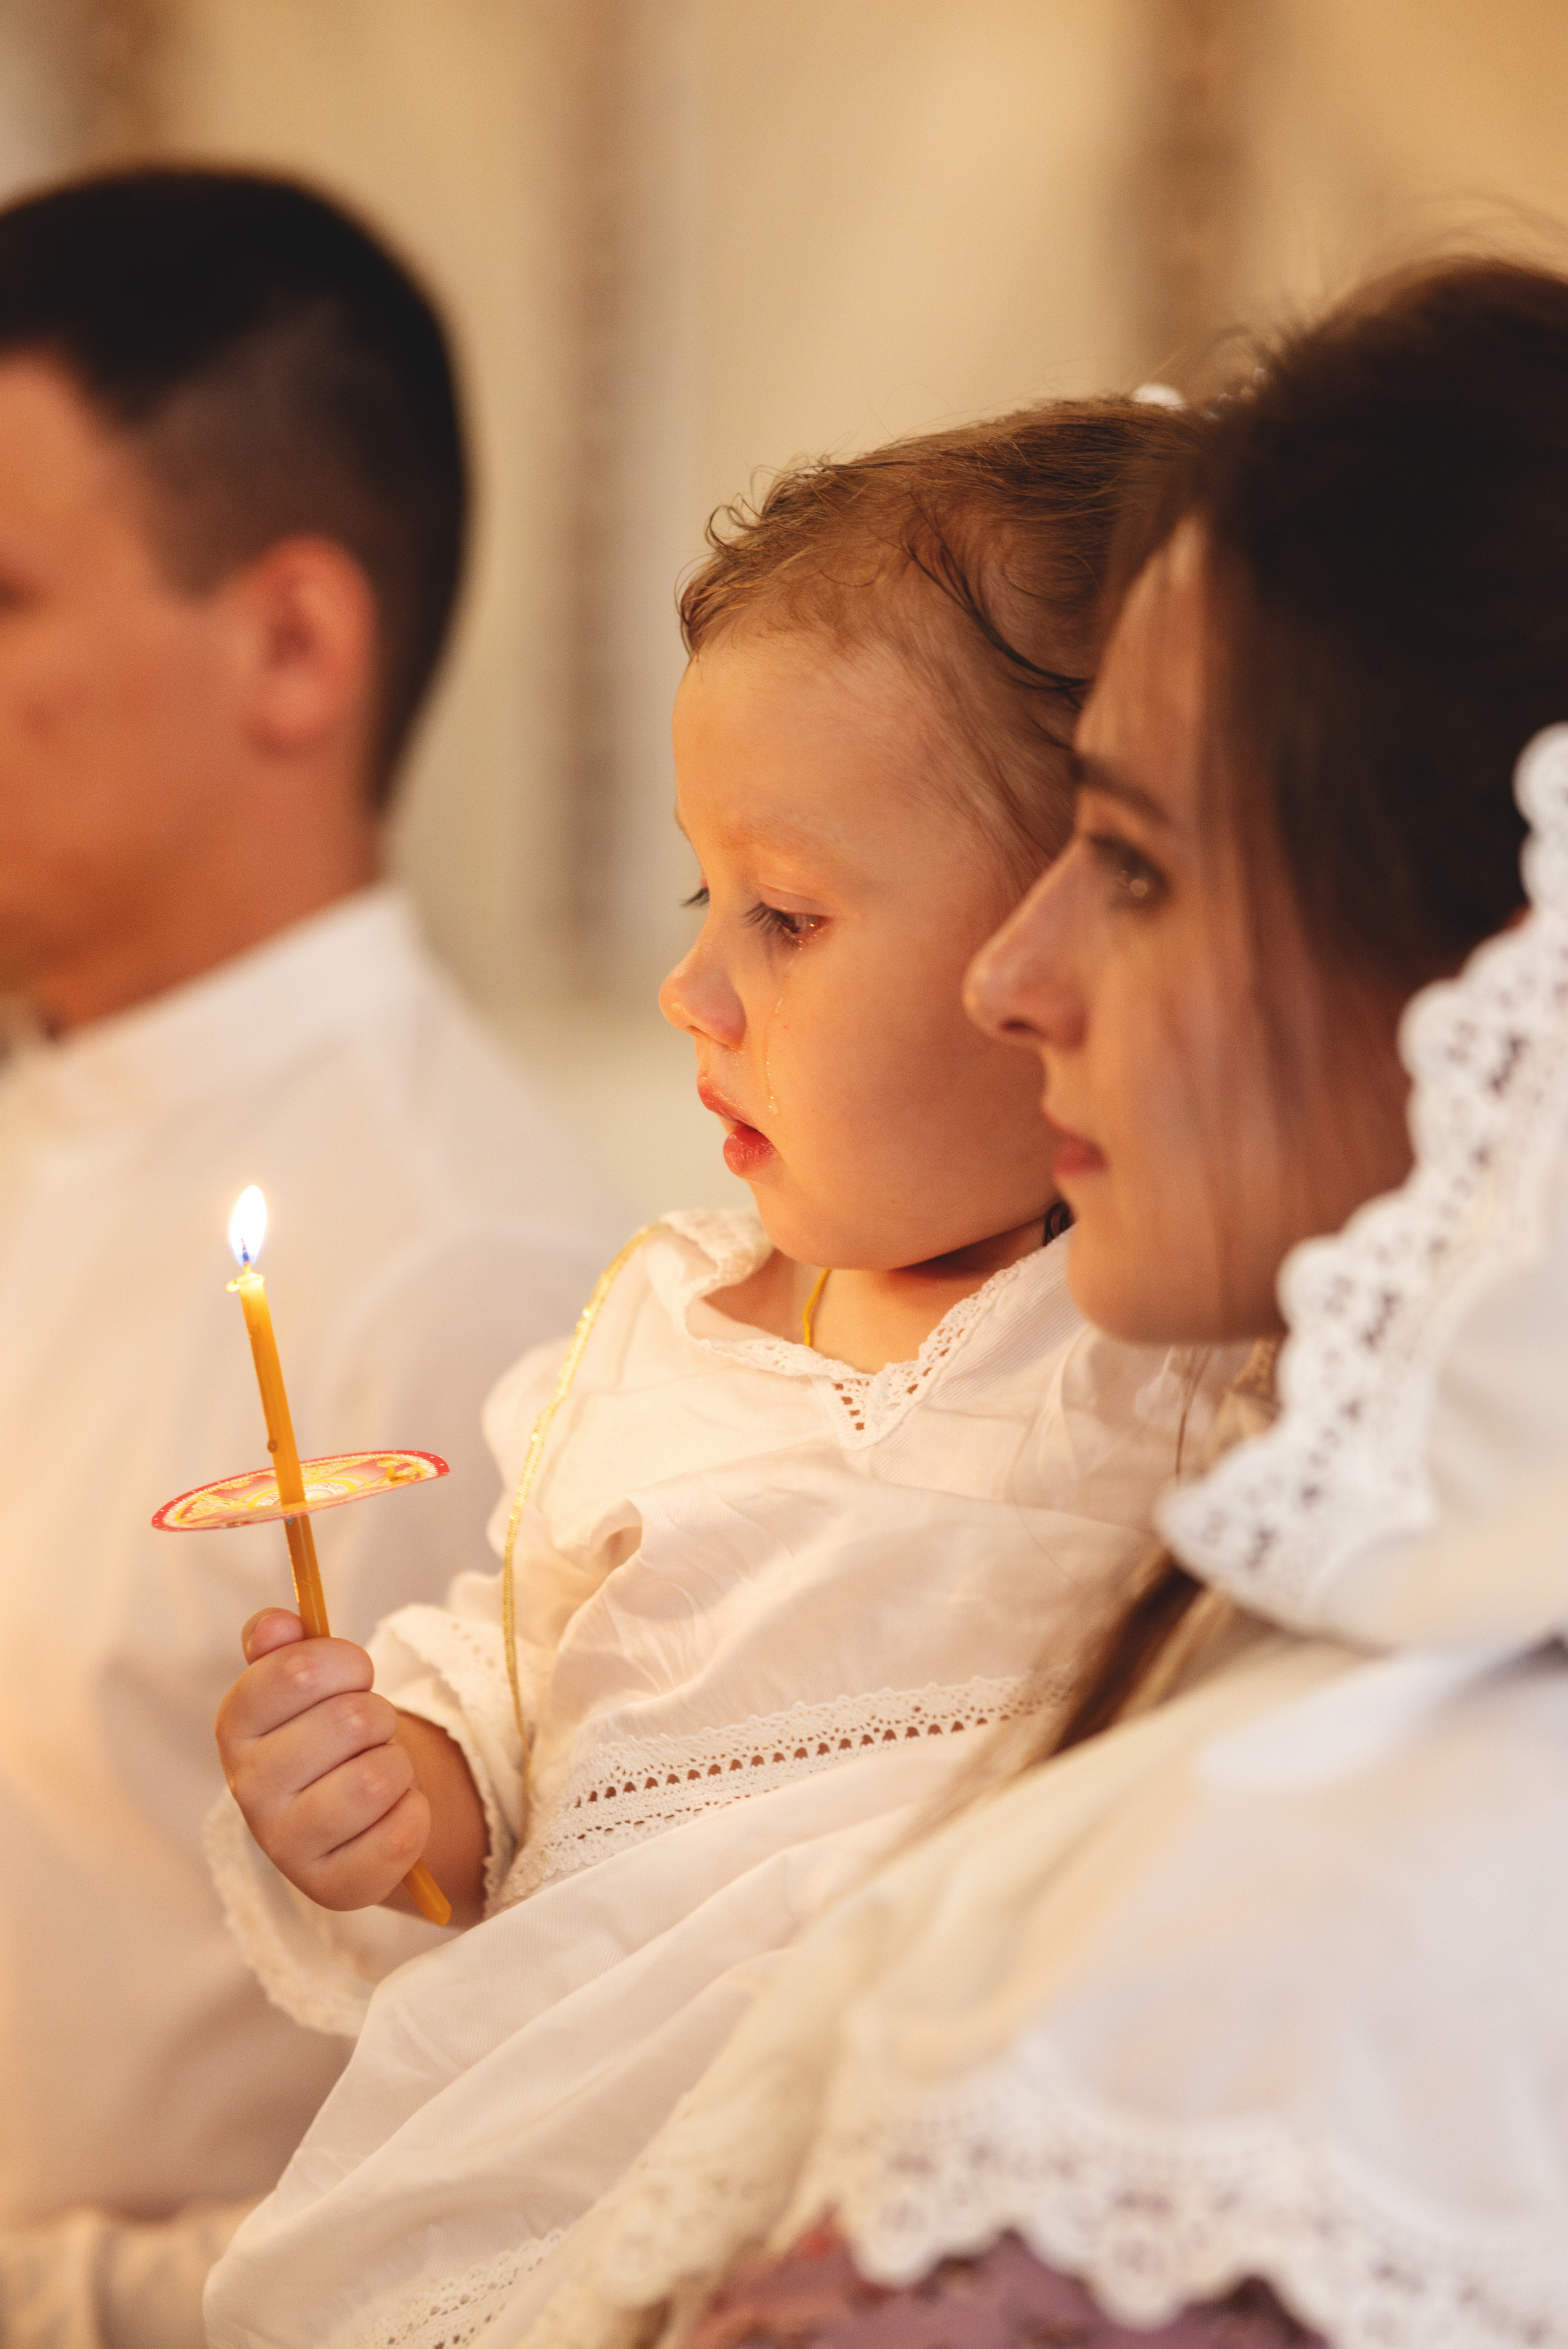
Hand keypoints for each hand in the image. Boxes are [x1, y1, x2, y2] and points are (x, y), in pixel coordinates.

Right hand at [215, 1610, 429, 1910]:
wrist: (353, 1809)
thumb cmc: (326, 1731)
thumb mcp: (306, 1679)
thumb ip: (286, 1645)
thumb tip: (273, 1624)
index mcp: (236, 1725)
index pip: (296, 1670)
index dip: (346, 1663)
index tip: (354, 1673)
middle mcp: (248, 1789)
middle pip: (350, 1720)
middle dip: (378, 1716)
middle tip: (368, 1732)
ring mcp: (285, 1846)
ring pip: (378, 1778)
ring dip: (397, 1764)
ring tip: (378, 1770)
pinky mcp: (331, 1888)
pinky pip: (400, 1835)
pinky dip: (413, 1814)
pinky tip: (391, 1814)